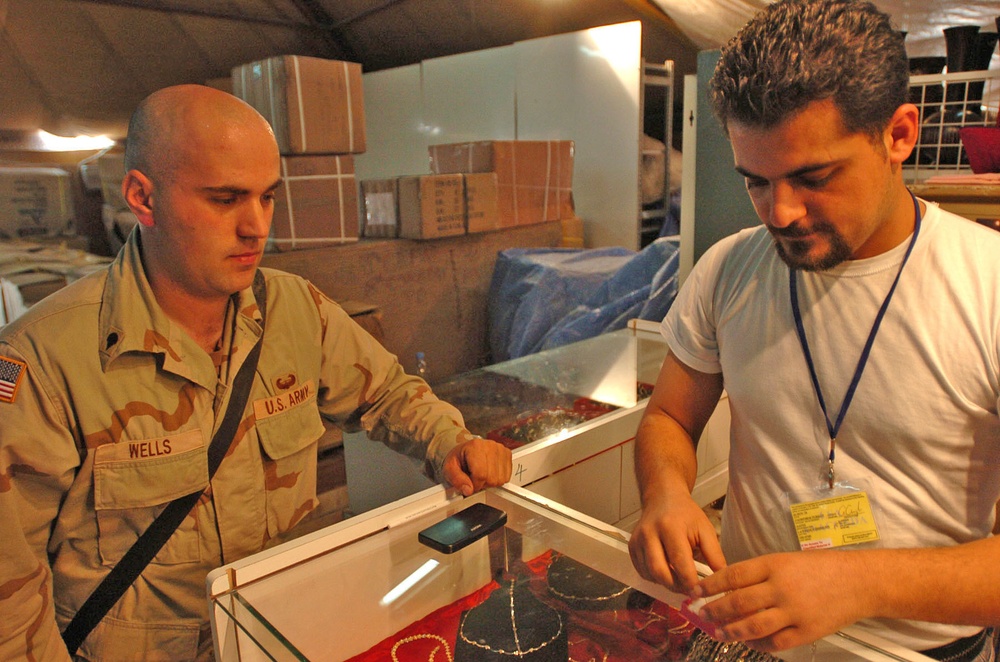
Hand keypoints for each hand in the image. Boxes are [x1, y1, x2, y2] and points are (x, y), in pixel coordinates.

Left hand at [442, 437, 511, 495]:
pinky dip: (498, 479)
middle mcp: (490, 446)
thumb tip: (468, 490)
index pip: (480, 474)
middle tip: (474, 478)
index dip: (474, 485)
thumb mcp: (449, 468)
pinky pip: (506, 477)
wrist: (465, 450)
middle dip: (482, 484)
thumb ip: (457, 479)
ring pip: (500, 479)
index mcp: (475, 447)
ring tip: (481, 475)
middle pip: (492, 478)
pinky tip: (489, 472)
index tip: (469, 485)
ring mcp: (500, 449)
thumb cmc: (458, 458)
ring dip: (490, 482)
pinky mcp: (507, 454)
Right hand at [628, 490, 725, 593]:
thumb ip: (714, 555)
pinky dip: (656, 578)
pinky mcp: (632, 547)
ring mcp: (637, 540)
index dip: (689, 581)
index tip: (700, 592)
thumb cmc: (686, 514)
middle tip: (689, 591)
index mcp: (670, 526)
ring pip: (650, 574)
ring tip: (680, 581)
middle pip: (659, 571)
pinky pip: (642, 571)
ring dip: (666, 583)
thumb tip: (720, 582)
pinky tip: (668, 572)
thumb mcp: (705, 529)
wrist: (663, 498)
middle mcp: (649, 533)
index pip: (679, 561)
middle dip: (675, 587)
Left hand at [691, 550, 873, 651]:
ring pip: (752, 625)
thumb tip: (729, 588)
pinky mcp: (807, 631)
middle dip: (715, 610)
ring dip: (731, 631)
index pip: (733, 575)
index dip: (711, 585)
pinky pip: (775, 642)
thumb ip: (760, 574)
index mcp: (773, 564)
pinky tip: (748, 643)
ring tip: (718, 632)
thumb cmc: (821, 568)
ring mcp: (794, 611)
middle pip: (738, 602)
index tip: (696, 592)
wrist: (859, 581)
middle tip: (702, 614)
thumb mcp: (786, 560)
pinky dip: (758, 644)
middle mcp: (781, 587)